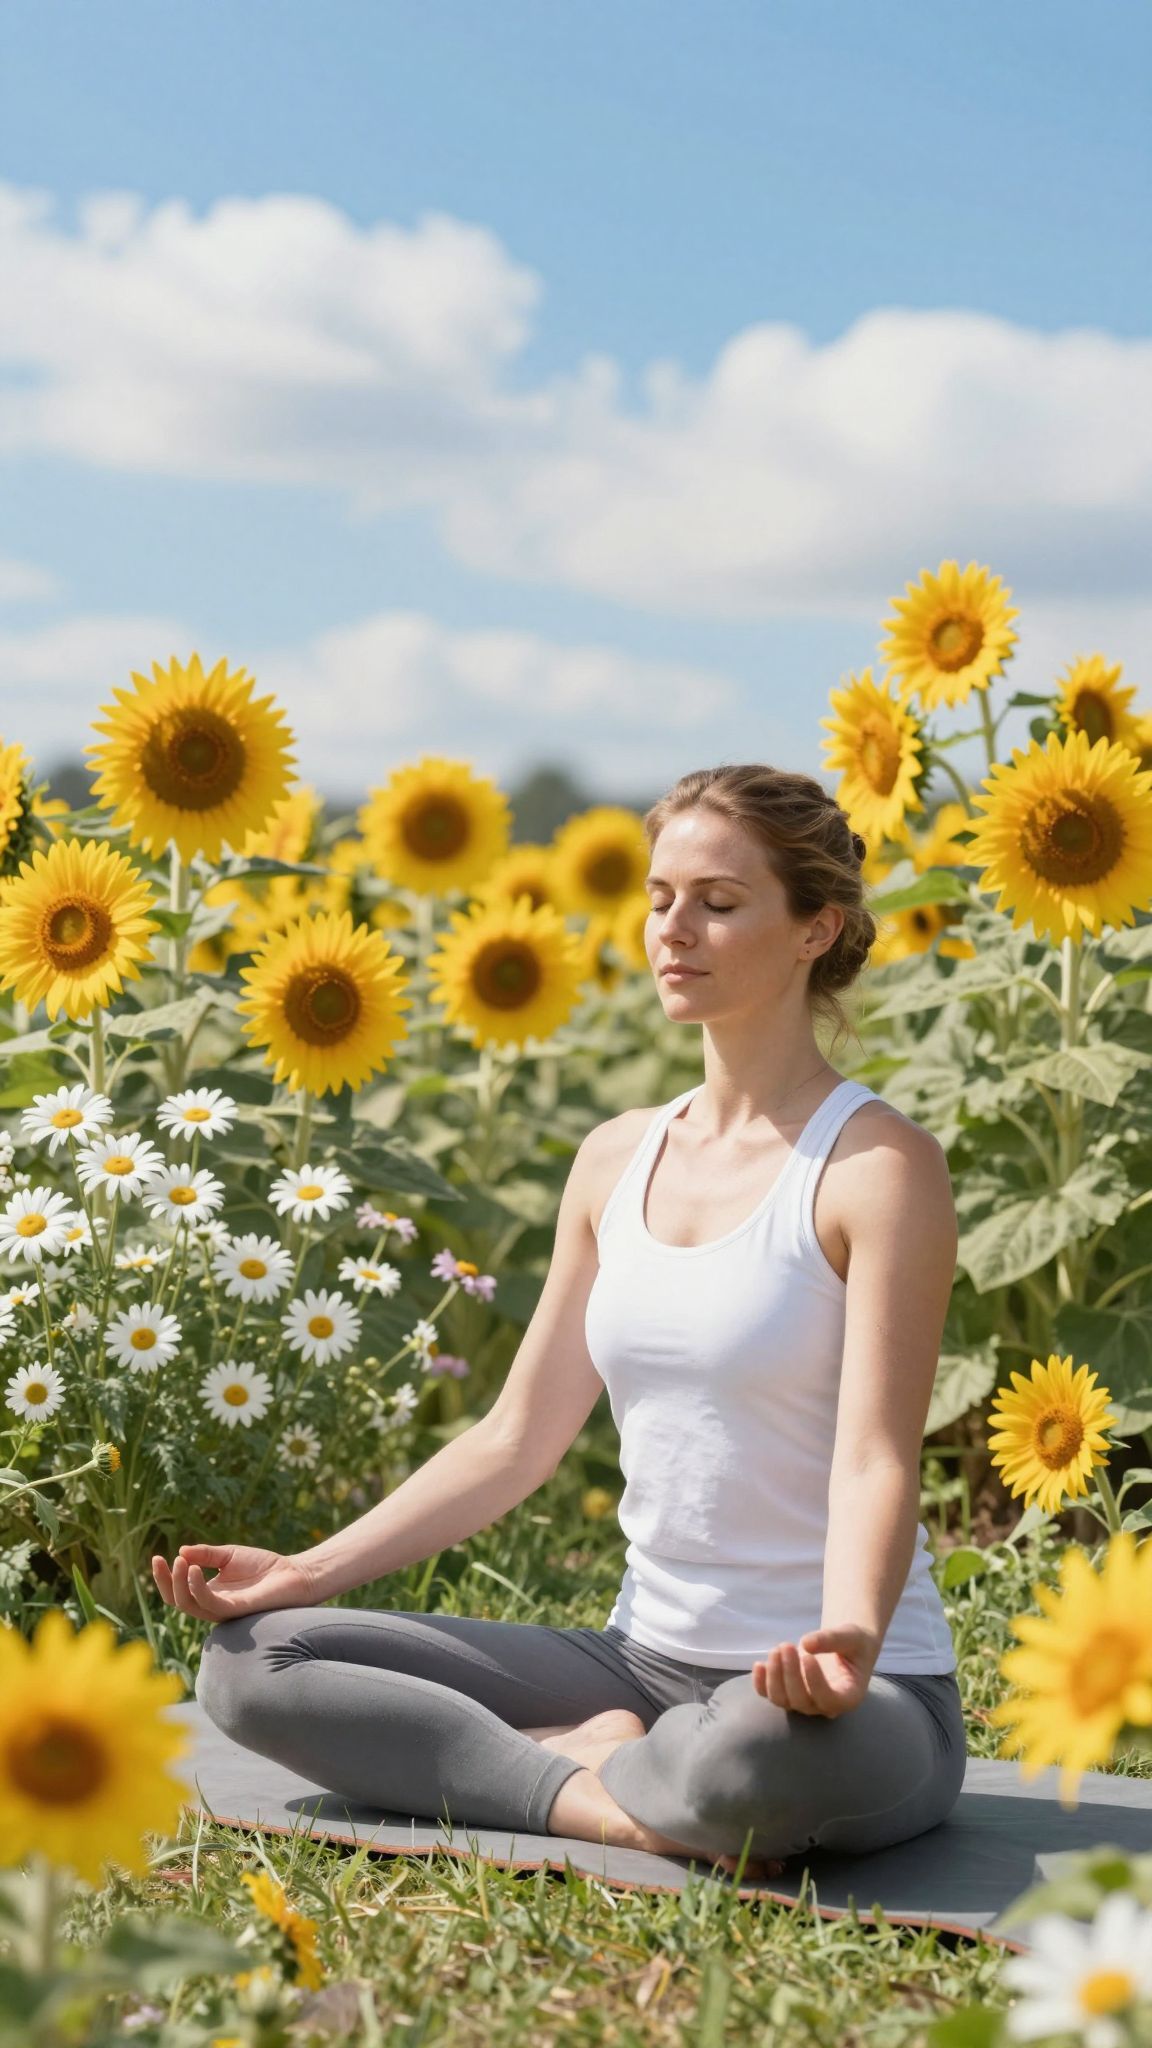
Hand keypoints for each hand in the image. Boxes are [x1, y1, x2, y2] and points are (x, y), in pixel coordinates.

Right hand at [151, 1542, 318, 1621]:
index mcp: (209, 1593)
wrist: (293, 1573)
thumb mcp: (229, 1555)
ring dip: (180, 1584)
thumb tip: (181, 1551)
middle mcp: (212, 1605)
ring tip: (181, 1562)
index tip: (156, 1557)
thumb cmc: (264, 1566)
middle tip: (164, 1560)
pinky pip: (210, 1603)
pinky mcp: (236, 1610)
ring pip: (190, 1605)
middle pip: (178, 1601)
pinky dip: (198, 1588)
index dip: (164, 1578)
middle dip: (166, 1582)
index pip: (178, 1592)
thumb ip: (206, 1554)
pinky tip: (195, 1570)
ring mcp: (223, 1610)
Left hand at [752, 1626, 878, 1718]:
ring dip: (774, 1676)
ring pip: (782, 1700)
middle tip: (787, 1645)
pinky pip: (769, 1695)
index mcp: (847, 1696)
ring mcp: (804, 1702)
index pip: (829, 1700)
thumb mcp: (851, 1636)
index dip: (815, 1683)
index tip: (808, 1658)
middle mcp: (824, 1705)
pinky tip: (759, 1665)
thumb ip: (833, 1639)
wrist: (844, 1647)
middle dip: (790, 1674)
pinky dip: (760, 1683)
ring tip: (776, 1650)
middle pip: (801, 1700)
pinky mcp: (787, 1693)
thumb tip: (806, 1644)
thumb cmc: (854, 1643)